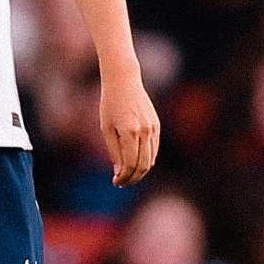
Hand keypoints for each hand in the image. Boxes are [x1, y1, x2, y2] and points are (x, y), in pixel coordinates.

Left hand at [99, 67, 159, 186]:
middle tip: (121, 183)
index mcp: (130, 132)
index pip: (130, 164)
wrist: (124, 81)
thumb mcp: (106, 128)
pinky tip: (135, 163)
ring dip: (140, 171)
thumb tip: (119, 172)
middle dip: (132, 178)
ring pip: (151, 159)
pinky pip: (154, 149)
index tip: (115, 182)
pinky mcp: (157, 125)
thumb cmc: (110, 104)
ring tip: (127, 175)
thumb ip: (114, 151)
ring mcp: (153, 128)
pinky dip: (146, 160)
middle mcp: (145, 131)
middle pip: (143, 165)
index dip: (123, 177)